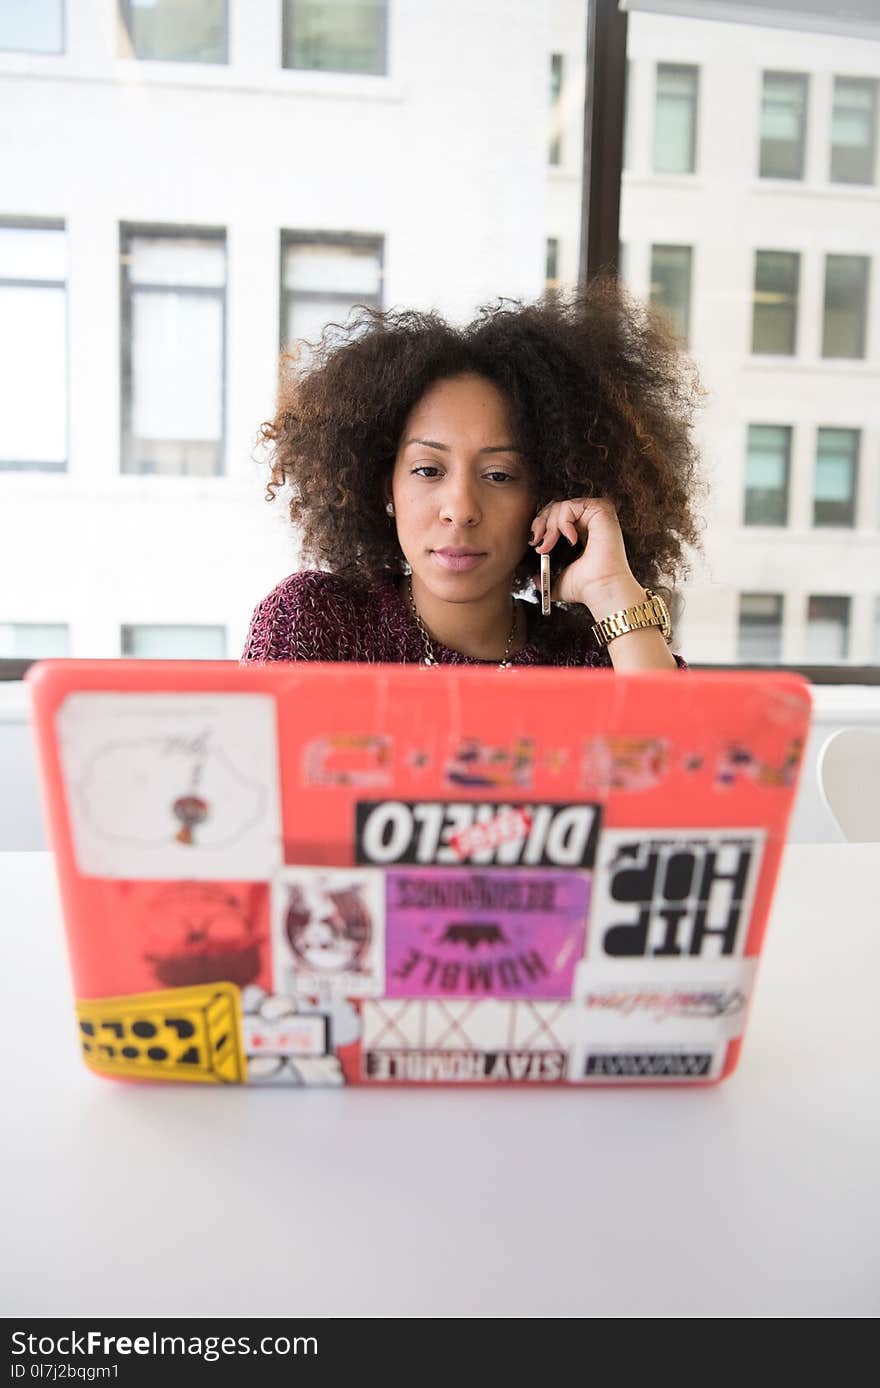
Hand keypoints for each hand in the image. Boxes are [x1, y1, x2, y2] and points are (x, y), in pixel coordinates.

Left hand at [529, 496, 640, 612]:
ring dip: (550, 526)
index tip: (534, 542)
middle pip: (555, 507)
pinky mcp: (601, 511)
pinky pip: (570, 506)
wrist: (600, 588)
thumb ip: (545, 577)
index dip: (541, 525)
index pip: (555, 516)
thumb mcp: (557, 581)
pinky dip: (563, 522)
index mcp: (581, 533)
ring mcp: (595, 516)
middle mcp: (589, 522)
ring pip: (560, 506)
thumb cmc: (586, 587)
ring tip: (550, 545)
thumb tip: (534, 579)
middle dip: (540, 522)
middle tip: (536, 541)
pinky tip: (571, 540)